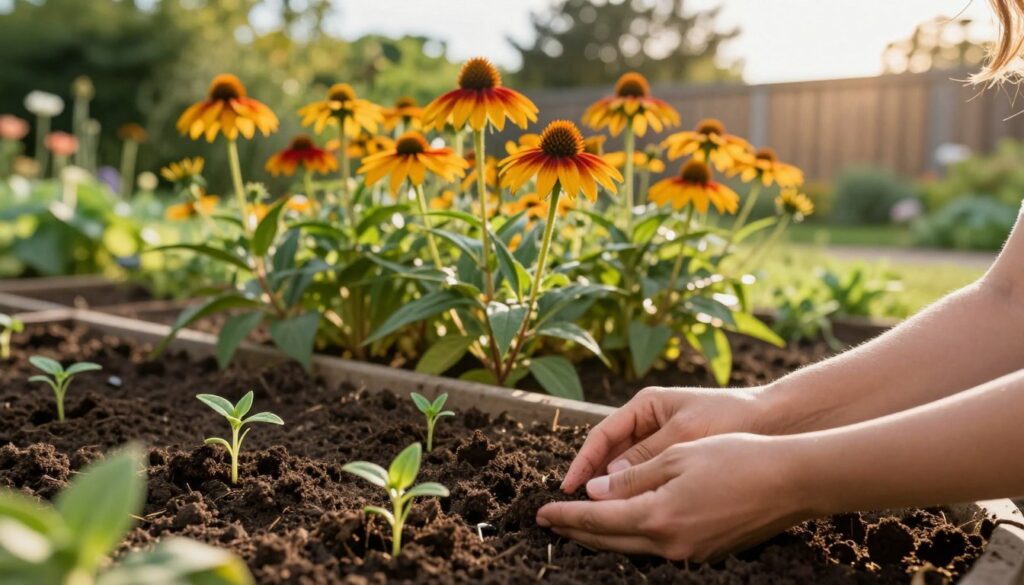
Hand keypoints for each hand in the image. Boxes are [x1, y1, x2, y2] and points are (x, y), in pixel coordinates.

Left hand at [538, 433, 808, 561]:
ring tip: (578, 527)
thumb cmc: (735, 457)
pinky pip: (657, 550)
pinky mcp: (706, 554)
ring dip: (602, 537)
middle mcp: (670, 544)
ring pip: (632, 548)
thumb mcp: (677, 457)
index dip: (566, 515)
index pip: (597, 519)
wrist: (792, 481)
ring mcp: (690, 554)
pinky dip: (632, 539)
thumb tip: (595, 492)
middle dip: (576, 531)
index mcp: (658, 516)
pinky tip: (624, 528)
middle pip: (609, 540)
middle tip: (549, 523)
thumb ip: (633, 478)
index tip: (541, 512)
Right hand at [560, 386, 771, 492]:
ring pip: (627, 469)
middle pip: (610, 454)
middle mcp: (648, 422)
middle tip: (574, 506)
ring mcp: (661, 440)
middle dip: (593, 479)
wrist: (774, 420)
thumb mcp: (685, 435)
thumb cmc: (730, 418)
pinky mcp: (676, 457)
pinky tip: (633, 511)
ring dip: (614, 488)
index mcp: (645, 405)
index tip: (568, 487)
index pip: (602, 435)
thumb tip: (609, 481)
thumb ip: (647, 456)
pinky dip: (638, 492)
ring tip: (599, 514)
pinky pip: (648, 477)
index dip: (583, 462)